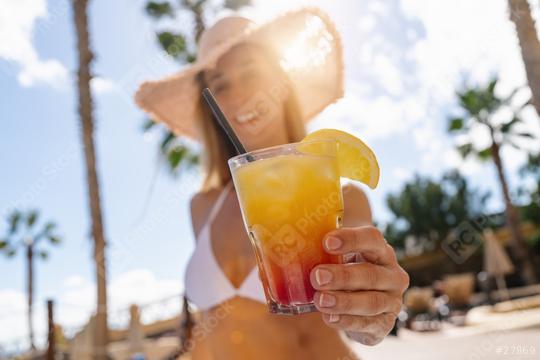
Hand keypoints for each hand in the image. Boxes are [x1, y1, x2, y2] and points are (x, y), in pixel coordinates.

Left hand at [310, 226, 408, 344]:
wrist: (359, 302)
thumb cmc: (344, 269)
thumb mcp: (337, 256)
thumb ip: (317, 249)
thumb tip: (280, 247)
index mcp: (380, 250)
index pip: (371, 238)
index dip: (350, 239)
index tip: (326, 242)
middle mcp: (392, 274)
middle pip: (371, 274)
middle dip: (343, 276)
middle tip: (317, 276)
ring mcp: (392, 301)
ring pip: (371, 302)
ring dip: (344, 302)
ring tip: (320, 300)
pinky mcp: (385, 324)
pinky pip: (369, 324)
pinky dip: (348, 322)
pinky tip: (329, 318)